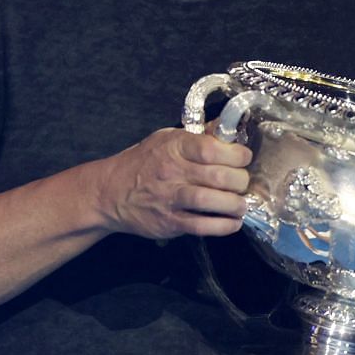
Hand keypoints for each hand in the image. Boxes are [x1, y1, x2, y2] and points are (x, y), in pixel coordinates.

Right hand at [95, 128, 251, 239]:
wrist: (110, 192)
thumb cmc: (142, 163)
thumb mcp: (166, 139)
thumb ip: (198, 136)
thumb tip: (227, 127)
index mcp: (174, 147)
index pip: (213, 148)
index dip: (237, 154)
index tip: (243, 158)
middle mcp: (172, 171)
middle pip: (220, 176)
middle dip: (241, 181)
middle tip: (242, 183)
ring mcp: (170, 198)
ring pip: (212, 201)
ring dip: (235, 205)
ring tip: (240, 205)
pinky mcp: (169, 222)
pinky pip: (202, 226)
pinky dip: (223, 226)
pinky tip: (232, 222)